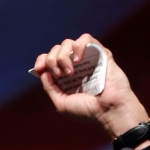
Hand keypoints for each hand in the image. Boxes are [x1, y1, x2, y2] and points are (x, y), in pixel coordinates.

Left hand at [33, 34, 149, 141]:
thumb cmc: (87, 111)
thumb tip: (43, 72)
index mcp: (65, 76)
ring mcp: (88, 58)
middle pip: (56, 49)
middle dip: (52, 60)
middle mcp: (76, 65)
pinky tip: (78, 60)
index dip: (42, 60)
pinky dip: (78, 46)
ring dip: (63, 55)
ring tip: (70, 71)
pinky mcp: (101, 53)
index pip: (49, 58)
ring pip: (68, 43)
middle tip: (60, 75)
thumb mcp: (61, 103)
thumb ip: (50, 87)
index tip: (40, 68)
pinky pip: (87, 39)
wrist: (109, 111)